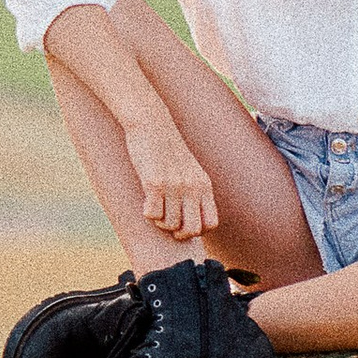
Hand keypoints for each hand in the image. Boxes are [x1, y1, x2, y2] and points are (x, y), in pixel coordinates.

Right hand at [126, 109, 217, 244]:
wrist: (152, 124)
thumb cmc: (167, 149)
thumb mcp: (190, 169)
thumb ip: (195, 190)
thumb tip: (191, 218)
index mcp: (204, 185)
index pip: (211, 223)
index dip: (198, 230)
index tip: (184, 223)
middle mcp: (192, 186)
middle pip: (192, 229)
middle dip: (178, 233)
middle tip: (168, 224)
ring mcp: (174, 185)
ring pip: (170, 224)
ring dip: (160, 222)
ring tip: (155, 207)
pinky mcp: (154, 182)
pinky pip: (152, 214)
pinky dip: (147, 214)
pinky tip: (146, 202)